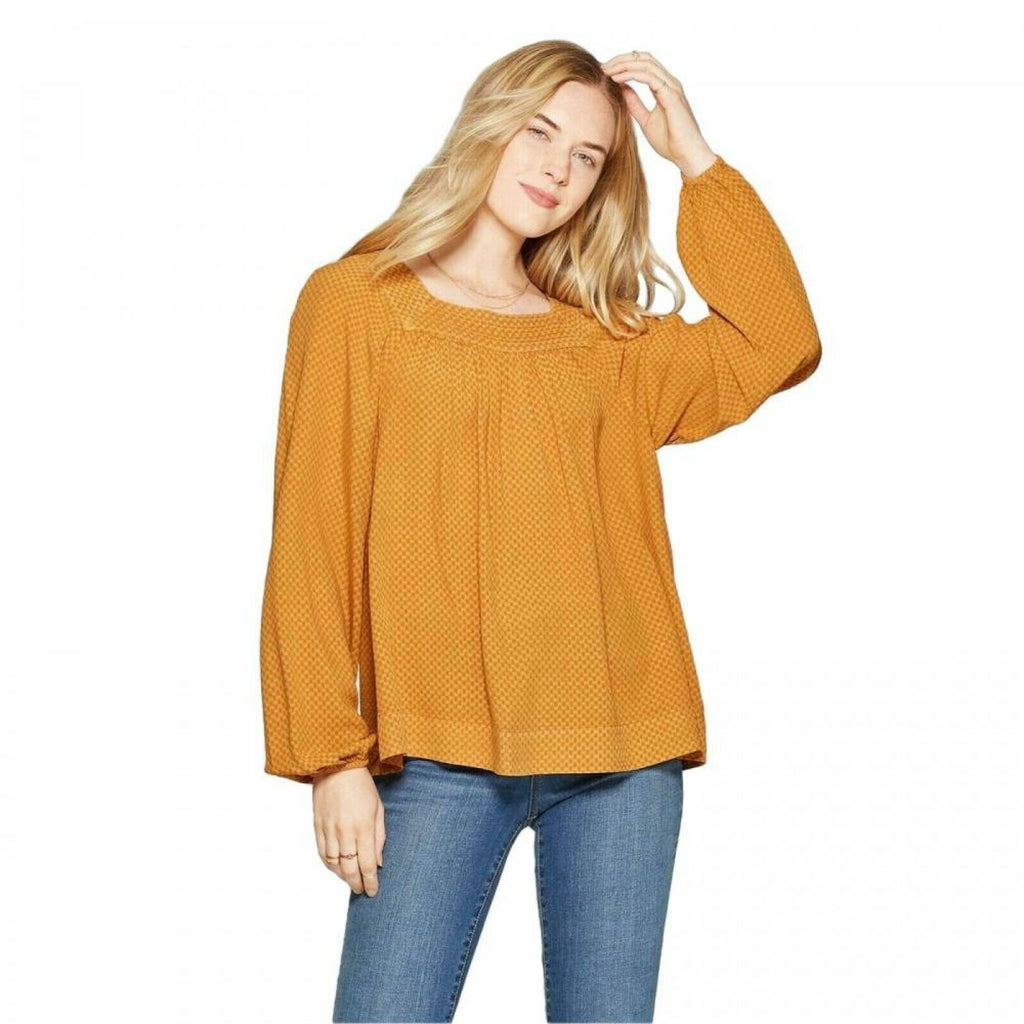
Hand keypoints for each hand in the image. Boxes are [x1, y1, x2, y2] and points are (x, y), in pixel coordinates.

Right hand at [312, 765, 385, 896]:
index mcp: (363, 827)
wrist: (336, 767)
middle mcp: (345, 832)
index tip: (373, 892)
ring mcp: (329, 830)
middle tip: (361, 891)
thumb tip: (378, 862)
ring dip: (342, 877)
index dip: (370, 881)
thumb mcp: (378, 808)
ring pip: (334, 864)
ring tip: (350, 881)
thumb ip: (379, 837)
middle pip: (350, 868)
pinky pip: (322, 854)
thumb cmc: (362, 786)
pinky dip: (329, 866)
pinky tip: (336, 869)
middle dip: (356, 883)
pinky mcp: (317, 827)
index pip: (367, 864)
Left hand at [600, 51, 716, 176]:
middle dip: (621, 59)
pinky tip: (617, 79)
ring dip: (623, 64)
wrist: (686, 156)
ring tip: (606, 71)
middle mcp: (669, 82)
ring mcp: (672, 87)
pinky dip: (631, 74)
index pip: (643, 65)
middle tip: (602, 67)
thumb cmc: (671, 142)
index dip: (624, 64)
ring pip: (645, 63)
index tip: (606, 72)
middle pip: (643, 58)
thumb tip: (622, 89)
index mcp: (664, 87)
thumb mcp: (646, 121)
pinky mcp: (671, 95)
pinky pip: (648, 77)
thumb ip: (635, 104)